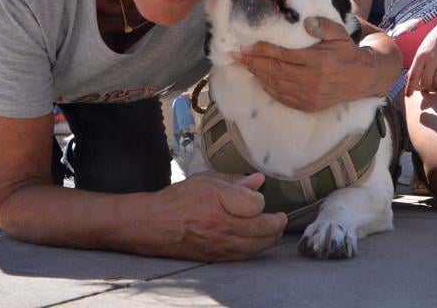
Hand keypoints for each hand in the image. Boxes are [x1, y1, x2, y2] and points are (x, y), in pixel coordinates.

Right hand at [145, 171, 285, 261]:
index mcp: (219, 202)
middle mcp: (222, 226)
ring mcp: (220, 244)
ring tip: (275, 229)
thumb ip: (234, 180)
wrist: (154, 224)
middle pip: (263, 229)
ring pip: (257, 246)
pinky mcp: (216, 257)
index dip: (261, 199)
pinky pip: (244, 256)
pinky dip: (256, 249)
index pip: (256, 205)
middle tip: (281, 217)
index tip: (258, 194)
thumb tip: (258, 179)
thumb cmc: (180, 197)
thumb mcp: (207, 179)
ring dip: (270, 238)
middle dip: (277, 223)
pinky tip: (258, 241)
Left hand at [237, 17, 373, 110]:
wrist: (362, 79)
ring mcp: (309, 95)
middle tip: (237, 54)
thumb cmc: (347, 52)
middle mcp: (312, 79)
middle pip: (275, 70)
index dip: (263, 49)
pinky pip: (283, 97)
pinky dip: (268, 88)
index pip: (283, 55)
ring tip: (244, 64)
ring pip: (276, 84)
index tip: (247, 44)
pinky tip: (260, 79)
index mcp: (318, 60)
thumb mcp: (340, 34)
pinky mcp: (308, 105)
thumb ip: (324, 26)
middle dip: (254, 61)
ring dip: (258, 74)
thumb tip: (306, 22)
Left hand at [405, 20, 436, 95]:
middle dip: (424, 88)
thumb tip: (410, 78)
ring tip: (435, 82)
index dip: (410, 88)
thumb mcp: (421, 49)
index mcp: (420, 56)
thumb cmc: (433, 40)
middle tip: (425, 88)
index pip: (413, 76)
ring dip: (435, 85)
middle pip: (425, 82)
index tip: (408, 95)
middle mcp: (431, 59)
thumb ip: (416, 64)